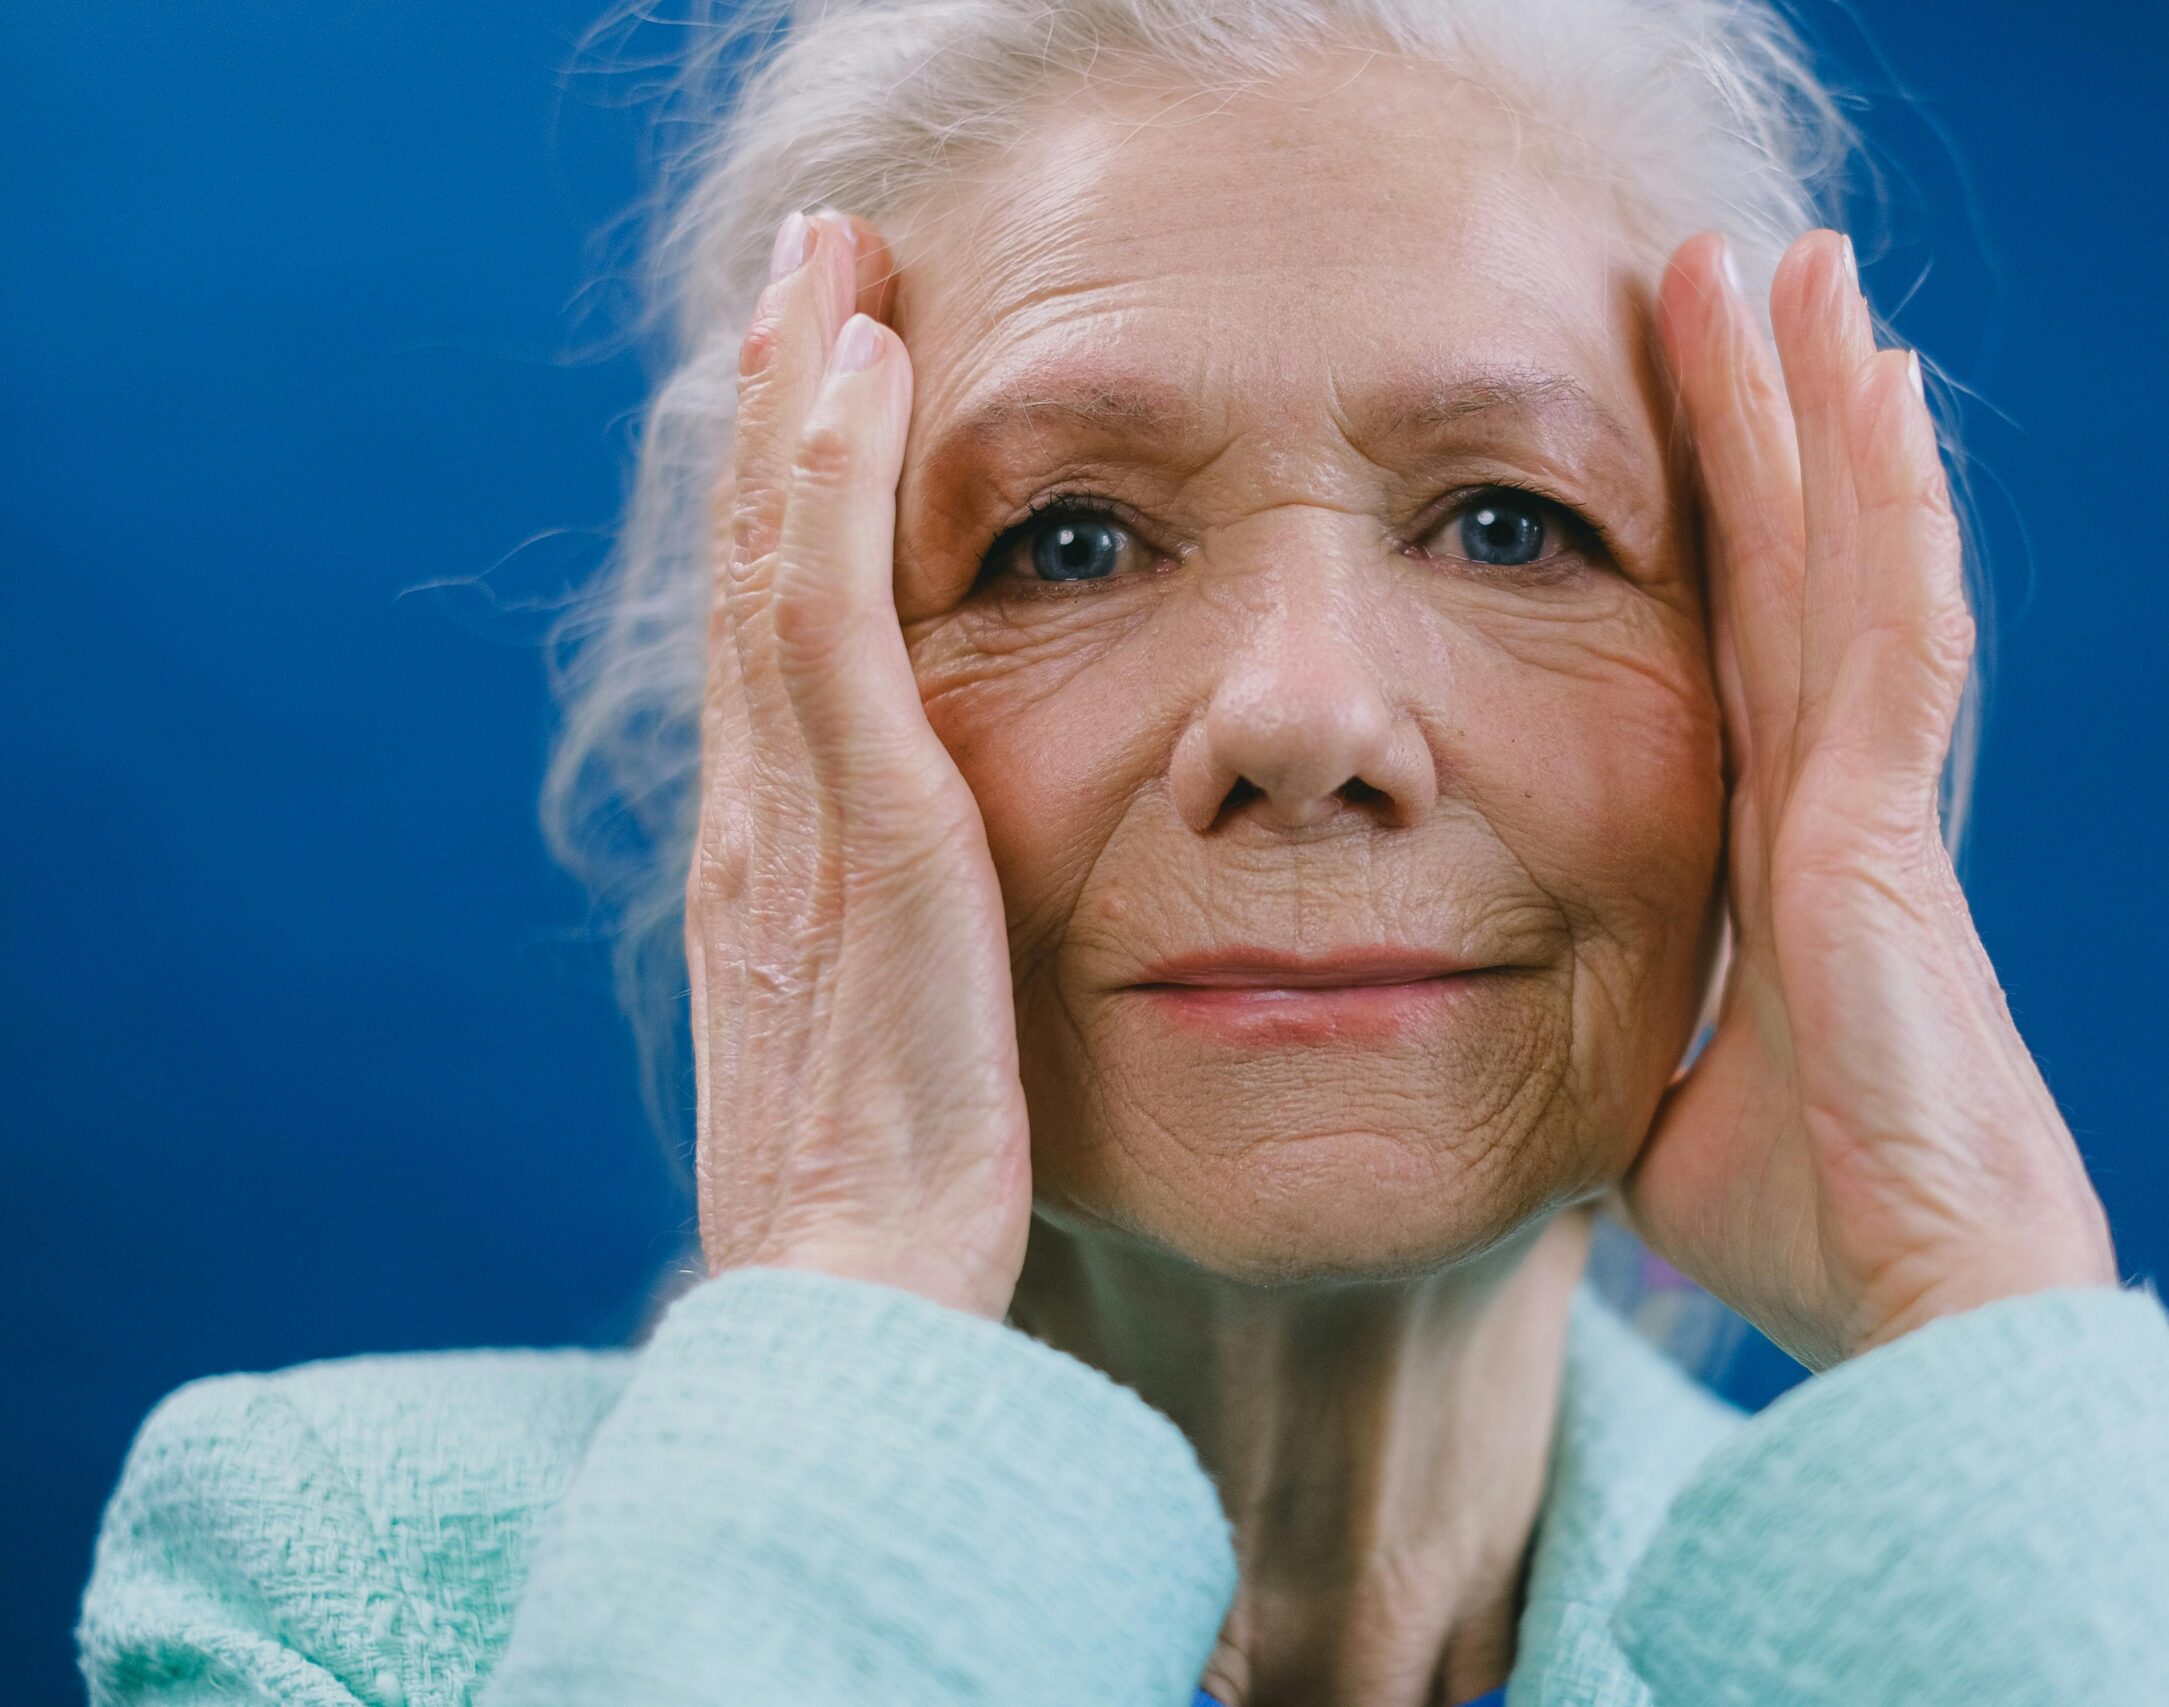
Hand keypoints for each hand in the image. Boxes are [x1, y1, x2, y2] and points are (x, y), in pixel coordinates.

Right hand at [685, 210, 1030, 1318]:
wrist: (853, 1306)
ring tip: (826, 260)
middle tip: (810, 260)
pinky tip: (859, 378)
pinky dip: (828, 491)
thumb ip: (899, 938)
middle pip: (751, 566)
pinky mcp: (861, 838)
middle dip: (777, 400)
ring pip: (772, 562)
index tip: (820, 375)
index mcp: (769, 863)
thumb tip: (941, 902)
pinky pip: (828, 626)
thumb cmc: (895, 1200)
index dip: (784, 495)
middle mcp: (758, 819)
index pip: (769, 636)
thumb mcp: (893, 1038)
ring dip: (798, 396)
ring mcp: (792, 820)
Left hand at [1621, 229, 2117, 1370]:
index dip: (1715, 521)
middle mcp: (1823, 797)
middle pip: (1784, 565)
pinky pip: (1890, 630)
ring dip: (1824, 412)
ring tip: (1801, 268)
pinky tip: (1876, 387)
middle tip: (1732, 274)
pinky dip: (1888, 505)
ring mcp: (1865, 799)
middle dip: (1762, 419)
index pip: (1729, 643)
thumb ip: (1622, 1045)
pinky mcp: (1886, 825)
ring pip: (1846, 561)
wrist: (1913, 1303)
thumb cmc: (1810, 1225)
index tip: (1682, 408)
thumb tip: (1533, 1062)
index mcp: (1769, 851)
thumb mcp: (1660, 1106)